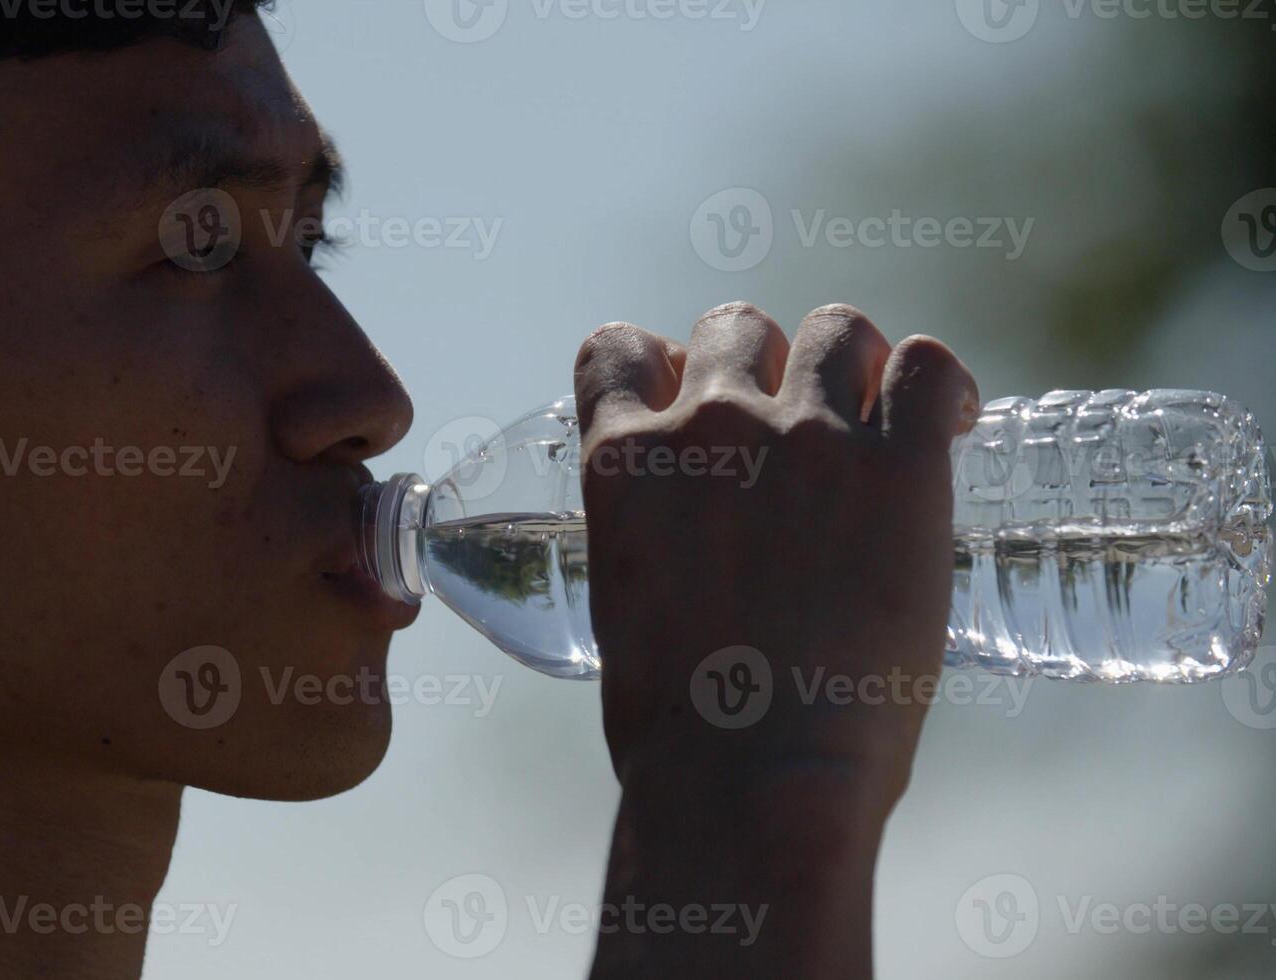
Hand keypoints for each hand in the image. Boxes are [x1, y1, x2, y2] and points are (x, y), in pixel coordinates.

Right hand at [576, 302, 978, 805]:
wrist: (749, 775)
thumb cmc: (680, 730)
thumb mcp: (627, 608)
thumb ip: (655, 547)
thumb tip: (699, 562)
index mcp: (625, 462)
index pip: (617, 350)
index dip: (661, 363)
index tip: (689, 396)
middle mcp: (709, 424)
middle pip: (738, 325)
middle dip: (764, 362)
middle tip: (795, 426)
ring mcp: (806, 438)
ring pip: (838, 329)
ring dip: (854, 364)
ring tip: (879, 420)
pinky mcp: (898, 468)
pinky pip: (931, 369)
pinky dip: (942, 382)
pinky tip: (954, 422)